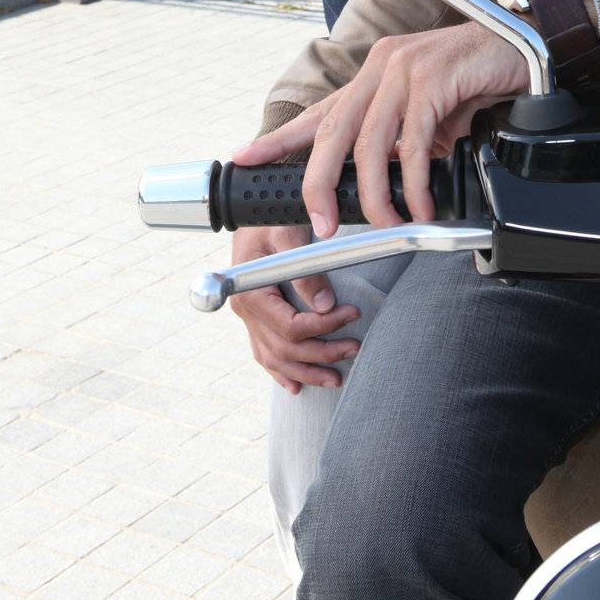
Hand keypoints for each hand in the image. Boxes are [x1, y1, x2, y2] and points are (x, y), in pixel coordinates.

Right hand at [228, 224, 359, 394]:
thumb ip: (305, 270)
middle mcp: (246, 311)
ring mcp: (248, 318)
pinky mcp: (255, 319)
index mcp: (251, 293)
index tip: (352, 313)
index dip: (324, 326)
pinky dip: (281, 372)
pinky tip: (295, 385)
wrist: (254, 214)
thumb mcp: (287, 234)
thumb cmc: (270, 218)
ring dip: (307, 372)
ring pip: (276, 359)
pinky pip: (264, 354)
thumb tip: (325, 305)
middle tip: (354, 348)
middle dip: (323, 353)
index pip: (291, 326)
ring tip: (336, 377)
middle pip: (286, 349)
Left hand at [233, 24, 529, 235]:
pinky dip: (415, 182)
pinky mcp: (433, 79)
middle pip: (332, 131)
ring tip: (387, 224)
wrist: (523, 47)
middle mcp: (381, 66)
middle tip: (320, 223)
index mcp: (374, 74)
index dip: (279, 138)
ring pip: (370, 143)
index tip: (245, 158)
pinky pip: (414, 143)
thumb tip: (386, 184)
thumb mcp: (428, 114)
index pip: (319, 111)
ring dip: (375, 194)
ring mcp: (404, 69)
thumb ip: (401, 141)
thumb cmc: (477, 78)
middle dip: (318, 183)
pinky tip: (422, 205)